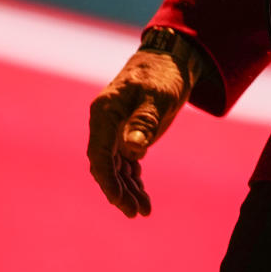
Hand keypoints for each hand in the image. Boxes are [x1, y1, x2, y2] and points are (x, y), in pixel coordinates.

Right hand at [87, 51, 191, 216]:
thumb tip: (132, 150)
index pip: (99, 153)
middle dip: (118, 190)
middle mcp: (105, 123)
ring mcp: (115, 129)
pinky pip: (126, 162)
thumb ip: (144, 121)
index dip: (107, 179)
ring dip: (126, 189)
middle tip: (135, 212)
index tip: (119, 200)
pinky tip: (142, 197)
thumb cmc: (163, 75)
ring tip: (142, 211)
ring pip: (116, 167)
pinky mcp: (128, 133)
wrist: (171, 59)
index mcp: (105, 112)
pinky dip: (133, 180)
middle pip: (105, 164)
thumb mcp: (158, 96)